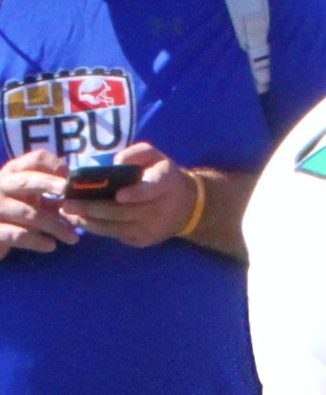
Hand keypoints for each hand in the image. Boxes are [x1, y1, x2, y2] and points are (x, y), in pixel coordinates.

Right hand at [0, 149, 77, 260]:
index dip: (56, 166)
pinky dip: (36, 241)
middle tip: (69, 192)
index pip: (36, 159)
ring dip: (55, 226)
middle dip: (50, 184)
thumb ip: (56, 199)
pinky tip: (51, 246)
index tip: (72, 180)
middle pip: (27, 180)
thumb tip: (87, 201)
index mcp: (15, 174)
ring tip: (73, 237)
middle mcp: (1, 186)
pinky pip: (16, 235)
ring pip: (28, 213)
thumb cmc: (16, 214)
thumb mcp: (35, 202)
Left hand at [58, 143, 198, 247]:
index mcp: (165, 184)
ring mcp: (151, 228)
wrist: (187, 207)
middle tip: (68, 204)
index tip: (119, 195)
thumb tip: (116, 163)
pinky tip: (81, 221)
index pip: (152, 190)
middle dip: (94, 209)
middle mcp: (159, 209)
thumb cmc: (163, 177)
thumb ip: (138, 153)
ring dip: (90, 222)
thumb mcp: (157, 157)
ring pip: (116, 227)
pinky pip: (116, 235)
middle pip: (124, 212)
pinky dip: (97, 229)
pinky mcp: (143, 241)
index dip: (137, 193)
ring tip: (68, 214)